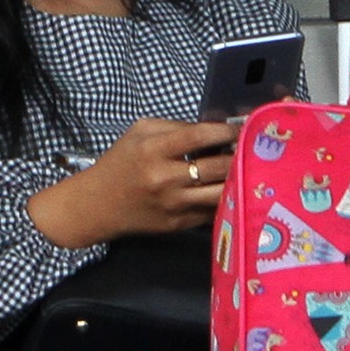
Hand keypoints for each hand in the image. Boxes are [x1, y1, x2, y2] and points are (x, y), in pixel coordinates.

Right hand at [28, 116, 233, 248]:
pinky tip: (234, 187)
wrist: (97, 205)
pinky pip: (213, 210)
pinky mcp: (179, 224)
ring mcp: (174, 205)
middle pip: (216, 167)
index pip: (199, 137)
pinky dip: (227, 197)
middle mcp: (165, 179)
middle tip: (252, 149)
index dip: (226, 132)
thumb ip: (175, 126)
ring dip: (239, 179)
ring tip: (249, 168)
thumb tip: (213, 130)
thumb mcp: (139, 132)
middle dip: (240, 155)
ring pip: (221, 192)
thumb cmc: (120, 163)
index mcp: (153, 151)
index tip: (241, 129)